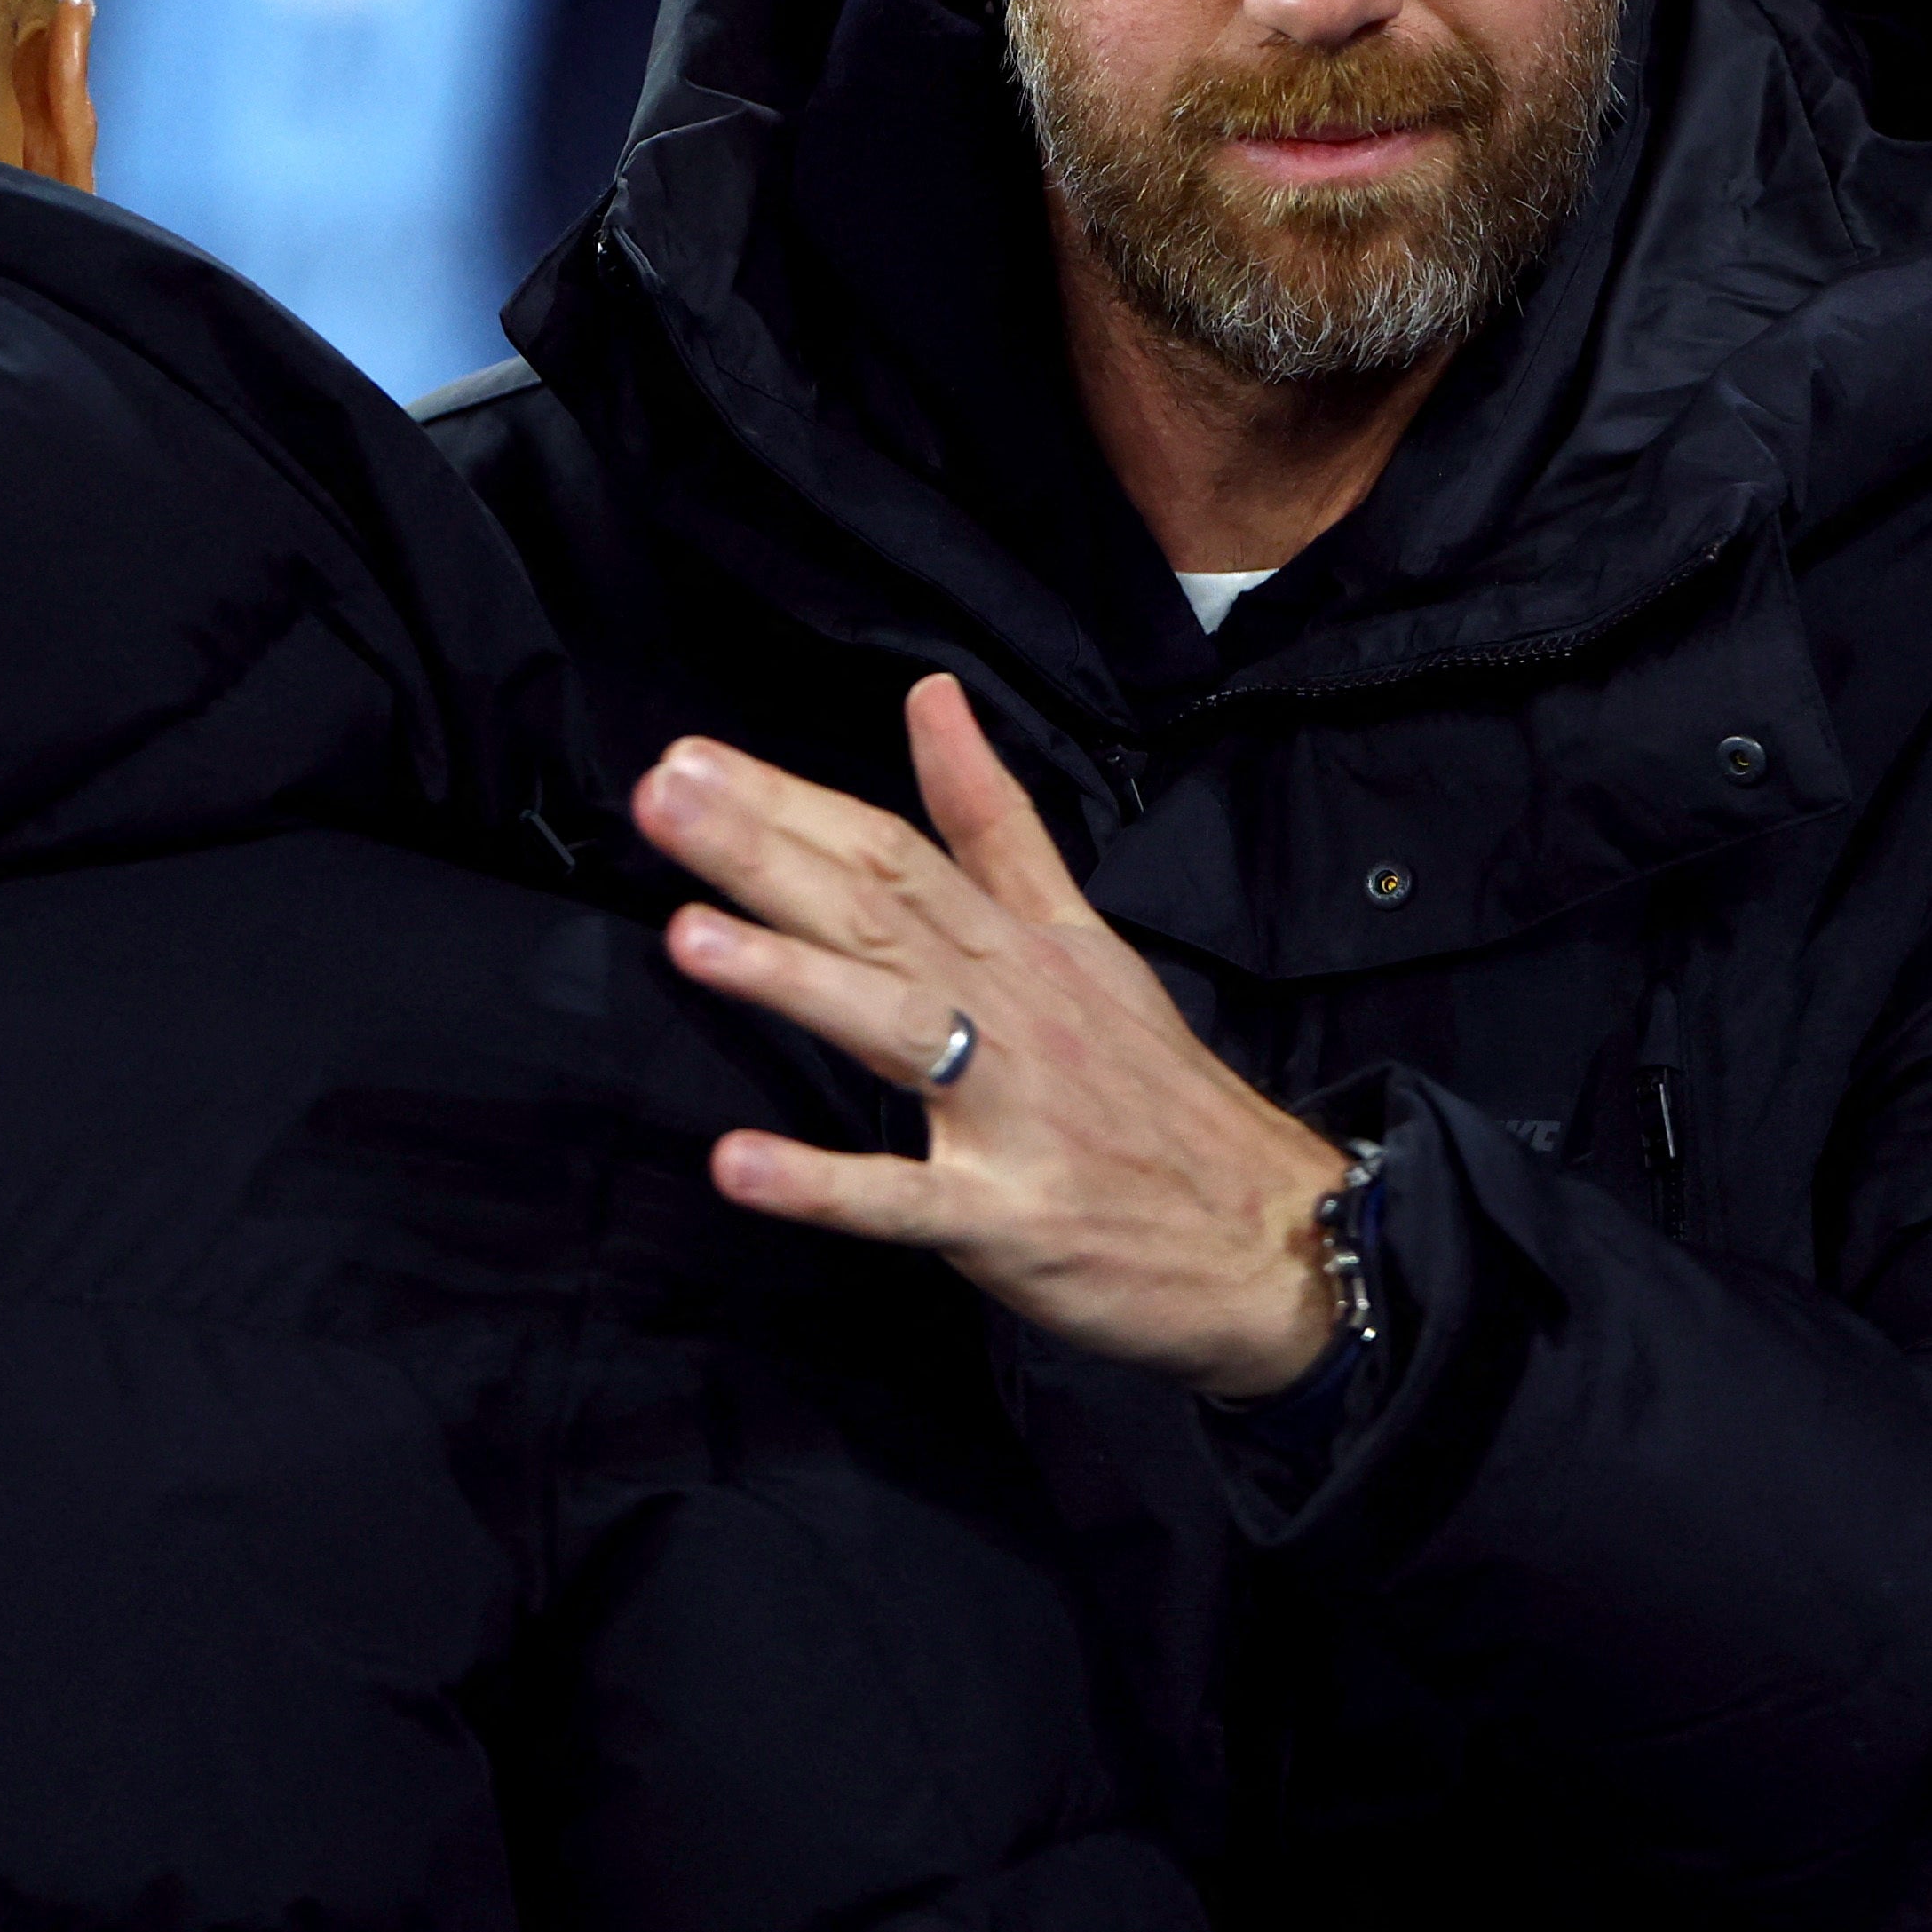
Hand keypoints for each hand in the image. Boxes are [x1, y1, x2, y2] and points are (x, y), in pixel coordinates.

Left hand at [634, 677, 1351, 1399]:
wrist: (1269, 1238)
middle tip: (662, 797)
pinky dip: (823, 1185)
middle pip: (879, 915)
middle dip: (765, 855)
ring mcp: (1009, 1115)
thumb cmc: (1153, 1089)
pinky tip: (737, 1163)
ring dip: (792, 982)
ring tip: (688, 936)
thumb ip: (995, 820)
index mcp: (1018, 945)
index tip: (690, 757)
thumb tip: (930, 693)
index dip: (792, 803)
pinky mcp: (1010, 1218)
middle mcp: (1010, 1012)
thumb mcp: (1081, 936)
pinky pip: (907, 1202)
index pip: (894, 852)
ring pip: (896, 1031)